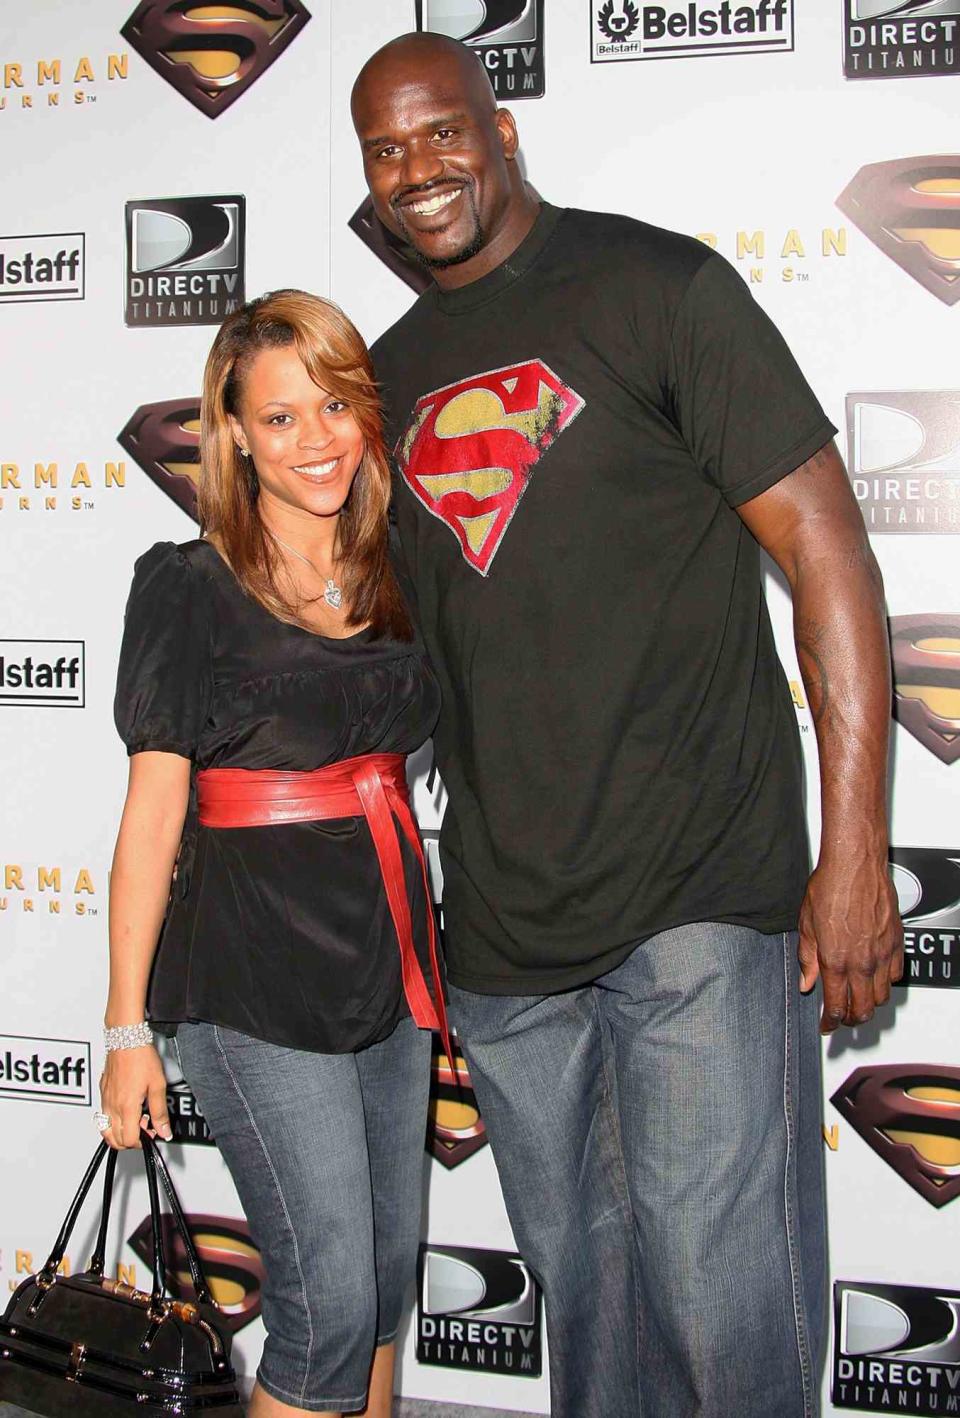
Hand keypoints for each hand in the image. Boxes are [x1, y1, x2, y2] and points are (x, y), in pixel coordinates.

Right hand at [99, 1044, 171, 1148]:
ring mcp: (105, 1100)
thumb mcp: (158, 1085)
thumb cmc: (141, 1057)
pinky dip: (113, 1121)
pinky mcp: (102, 1093)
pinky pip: (103, 1116)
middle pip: (115, 1140)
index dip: (142, 1142)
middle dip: (131, 1140)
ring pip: (105, 1131)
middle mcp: (112, 1106)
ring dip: (118, 1133)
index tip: (152, 1133)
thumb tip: (164, 1131)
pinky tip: (126, 1110)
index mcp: (127, 1106)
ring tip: (134, 1122)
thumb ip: (160, 1111)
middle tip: (145, 1127)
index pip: (129, 1140)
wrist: (126, 1038)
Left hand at [798, 857, 903, 1032]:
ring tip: (857, 1000)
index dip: (830, 1023)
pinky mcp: (896, 942)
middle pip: (862, 1009)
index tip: (826, 1026)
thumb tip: (807, 981)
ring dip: (869, 1004)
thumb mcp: (806, 924)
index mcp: (835, 960)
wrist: (855, 865)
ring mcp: (882, 953)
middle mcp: (861, 962)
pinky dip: (887, 983)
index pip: (836, 1007)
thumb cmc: (829, 887)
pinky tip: (876, 978)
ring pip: (881, 997)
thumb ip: (807, 958)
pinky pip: (896, 975)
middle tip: (842, 1018)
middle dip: (850, 1020)